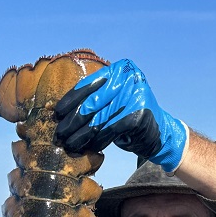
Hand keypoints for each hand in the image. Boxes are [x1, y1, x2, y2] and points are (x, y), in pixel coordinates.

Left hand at [54, 58, 186, 171]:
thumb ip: (95, 98)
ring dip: (82, 134)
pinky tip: (88, 147)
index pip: (89, 84)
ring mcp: (134, 95)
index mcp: (119, 69)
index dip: (71, 100)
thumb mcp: (114, 100)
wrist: (159, 132)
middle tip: (59, 134)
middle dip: (73, 121)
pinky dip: (98, 140)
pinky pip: (110, 129)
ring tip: (69, 144)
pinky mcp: (138, 114)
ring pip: (99, 118)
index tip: (56, 113)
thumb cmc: (129, 116)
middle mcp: (128, 78)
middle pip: (92, 102)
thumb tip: (61, 110)